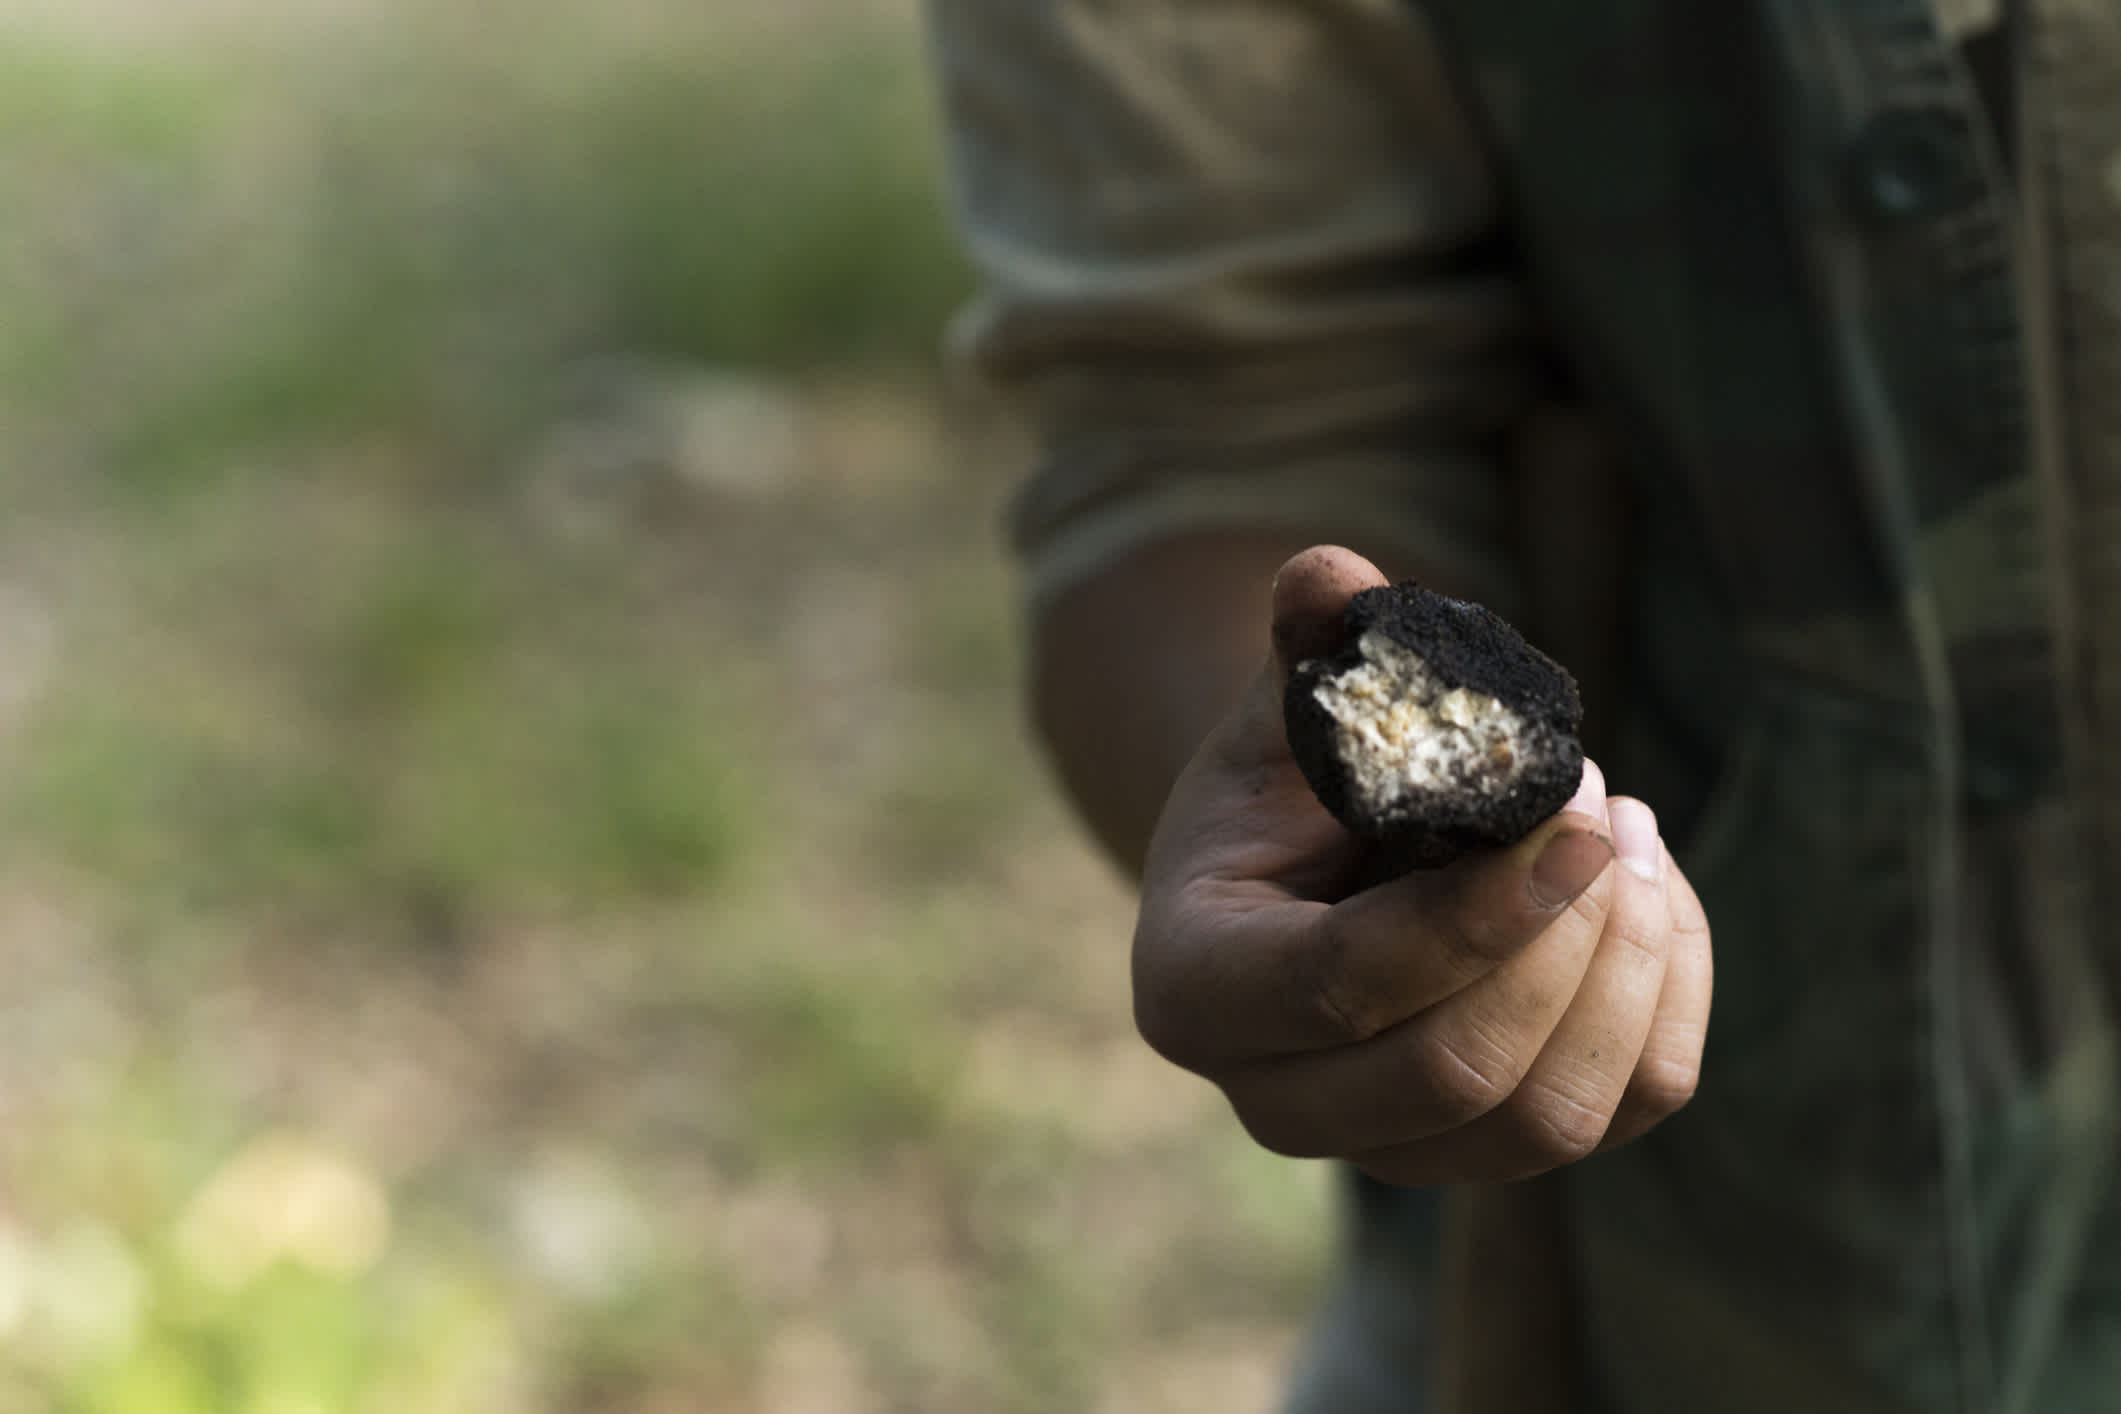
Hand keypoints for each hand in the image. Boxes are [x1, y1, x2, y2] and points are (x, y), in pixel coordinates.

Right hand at [1131, 547, 1712, 1182]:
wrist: (1312, 866)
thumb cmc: (1293, 779)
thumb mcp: (1282, 709)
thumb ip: (1306, 645)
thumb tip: (1330, 575)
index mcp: (1197, 992)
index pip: (1340, 990)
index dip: (1473, 918)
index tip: (1573, 823)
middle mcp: (1280, 1101)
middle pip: (1453, 1076)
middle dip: (1559, 942)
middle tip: (1596, 808)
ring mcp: (1391, 1147)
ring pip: (1549, 1120)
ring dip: (1625, 970)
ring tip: (1627, 833)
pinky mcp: (1493, 1151)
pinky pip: (1624, 1110)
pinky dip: (1670, 999)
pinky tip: (1650, 890)